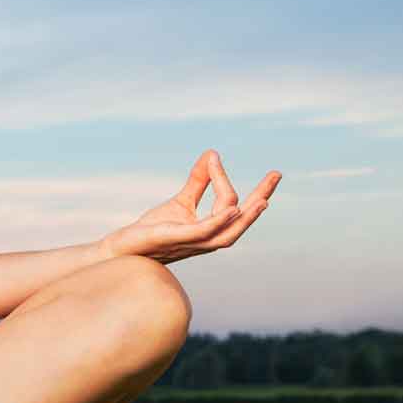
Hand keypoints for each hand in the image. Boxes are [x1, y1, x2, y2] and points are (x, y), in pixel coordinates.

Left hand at [101, 150, 278, 264]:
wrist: (126, 248)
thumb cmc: (154, 229)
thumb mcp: (180, 202)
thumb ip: (198, 182)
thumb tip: (212, 154)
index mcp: (211, 229)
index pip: (236, 208)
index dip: (242, 186)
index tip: (224, 159)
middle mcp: (208, 238)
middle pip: (241, 220)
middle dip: (261, 198)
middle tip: (277, 175)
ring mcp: (194, 242)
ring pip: (229, 232)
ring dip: (248, 216)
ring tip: (263, 200)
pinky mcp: (178, 240)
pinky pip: (206, 232)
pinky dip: (220, 221)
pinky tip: (233, 209)